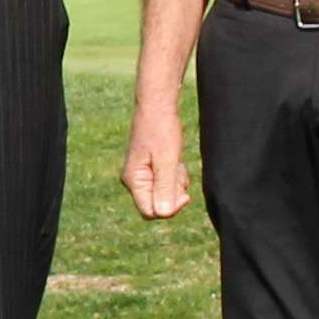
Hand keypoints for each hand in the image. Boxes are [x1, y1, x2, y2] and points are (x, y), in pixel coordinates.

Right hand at [123, 98, 192, 220]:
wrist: (158, 105)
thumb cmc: (161, 129)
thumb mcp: (167, 160)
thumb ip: (165, 187)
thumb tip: (163, 213)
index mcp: (134, 180)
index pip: (150, 211)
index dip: (169, 209)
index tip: (185, 195)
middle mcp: (134, 180)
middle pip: (156, 204)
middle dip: (173, 195)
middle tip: (181, 174)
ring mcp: (141, 174)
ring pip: (162, 194)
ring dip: (175, 185)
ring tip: (178, 165)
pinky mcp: (149, 168)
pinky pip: (163, 183)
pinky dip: (174, 177)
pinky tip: (177, 163)